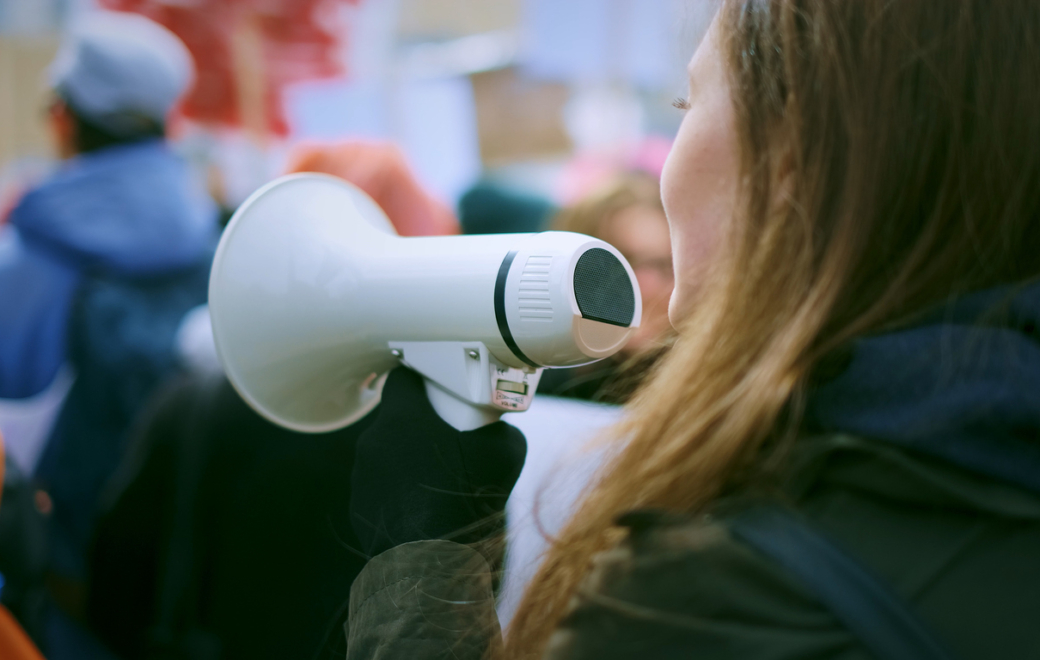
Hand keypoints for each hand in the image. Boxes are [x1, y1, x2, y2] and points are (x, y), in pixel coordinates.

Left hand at [350, 367, 526, 557]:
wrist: (436, 559)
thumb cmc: (466, 499)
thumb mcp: (505, 452)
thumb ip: (499, 429)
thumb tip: (499, 429)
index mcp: (403, 417)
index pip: (402, 379)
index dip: (422, 381)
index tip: (438, 390)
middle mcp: (374, 441)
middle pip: (395, 418)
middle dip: (419, 424)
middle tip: (448, 439)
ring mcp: (363, 475)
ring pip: (386, 453)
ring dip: (407, 459)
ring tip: (437, 478)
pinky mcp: (359, 506)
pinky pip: (379, 486)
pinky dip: (398, 490)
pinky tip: (422, 506)